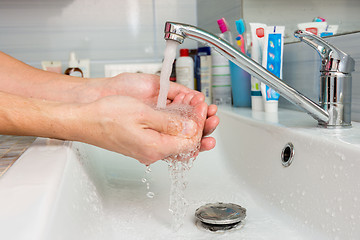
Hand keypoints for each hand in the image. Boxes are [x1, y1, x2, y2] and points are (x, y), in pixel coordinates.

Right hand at [72, 94, 206, 164]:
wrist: (84, 120)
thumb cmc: (106, 116)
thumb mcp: (142, 114)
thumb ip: (170, 123)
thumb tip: (191, 127)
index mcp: (155, 147)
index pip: (190, 142)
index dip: (201, 124)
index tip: (203, 108)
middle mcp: (153, 152)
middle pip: (186, 144)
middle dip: (200, 125)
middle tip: (207, 110)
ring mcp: (148, 149)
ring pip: (177, 140)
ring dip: (188, 124)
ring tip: (195, 108)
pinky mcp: (143, 143)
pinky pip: (165, 137)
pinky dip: (175, 126)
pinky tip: (178, 114)